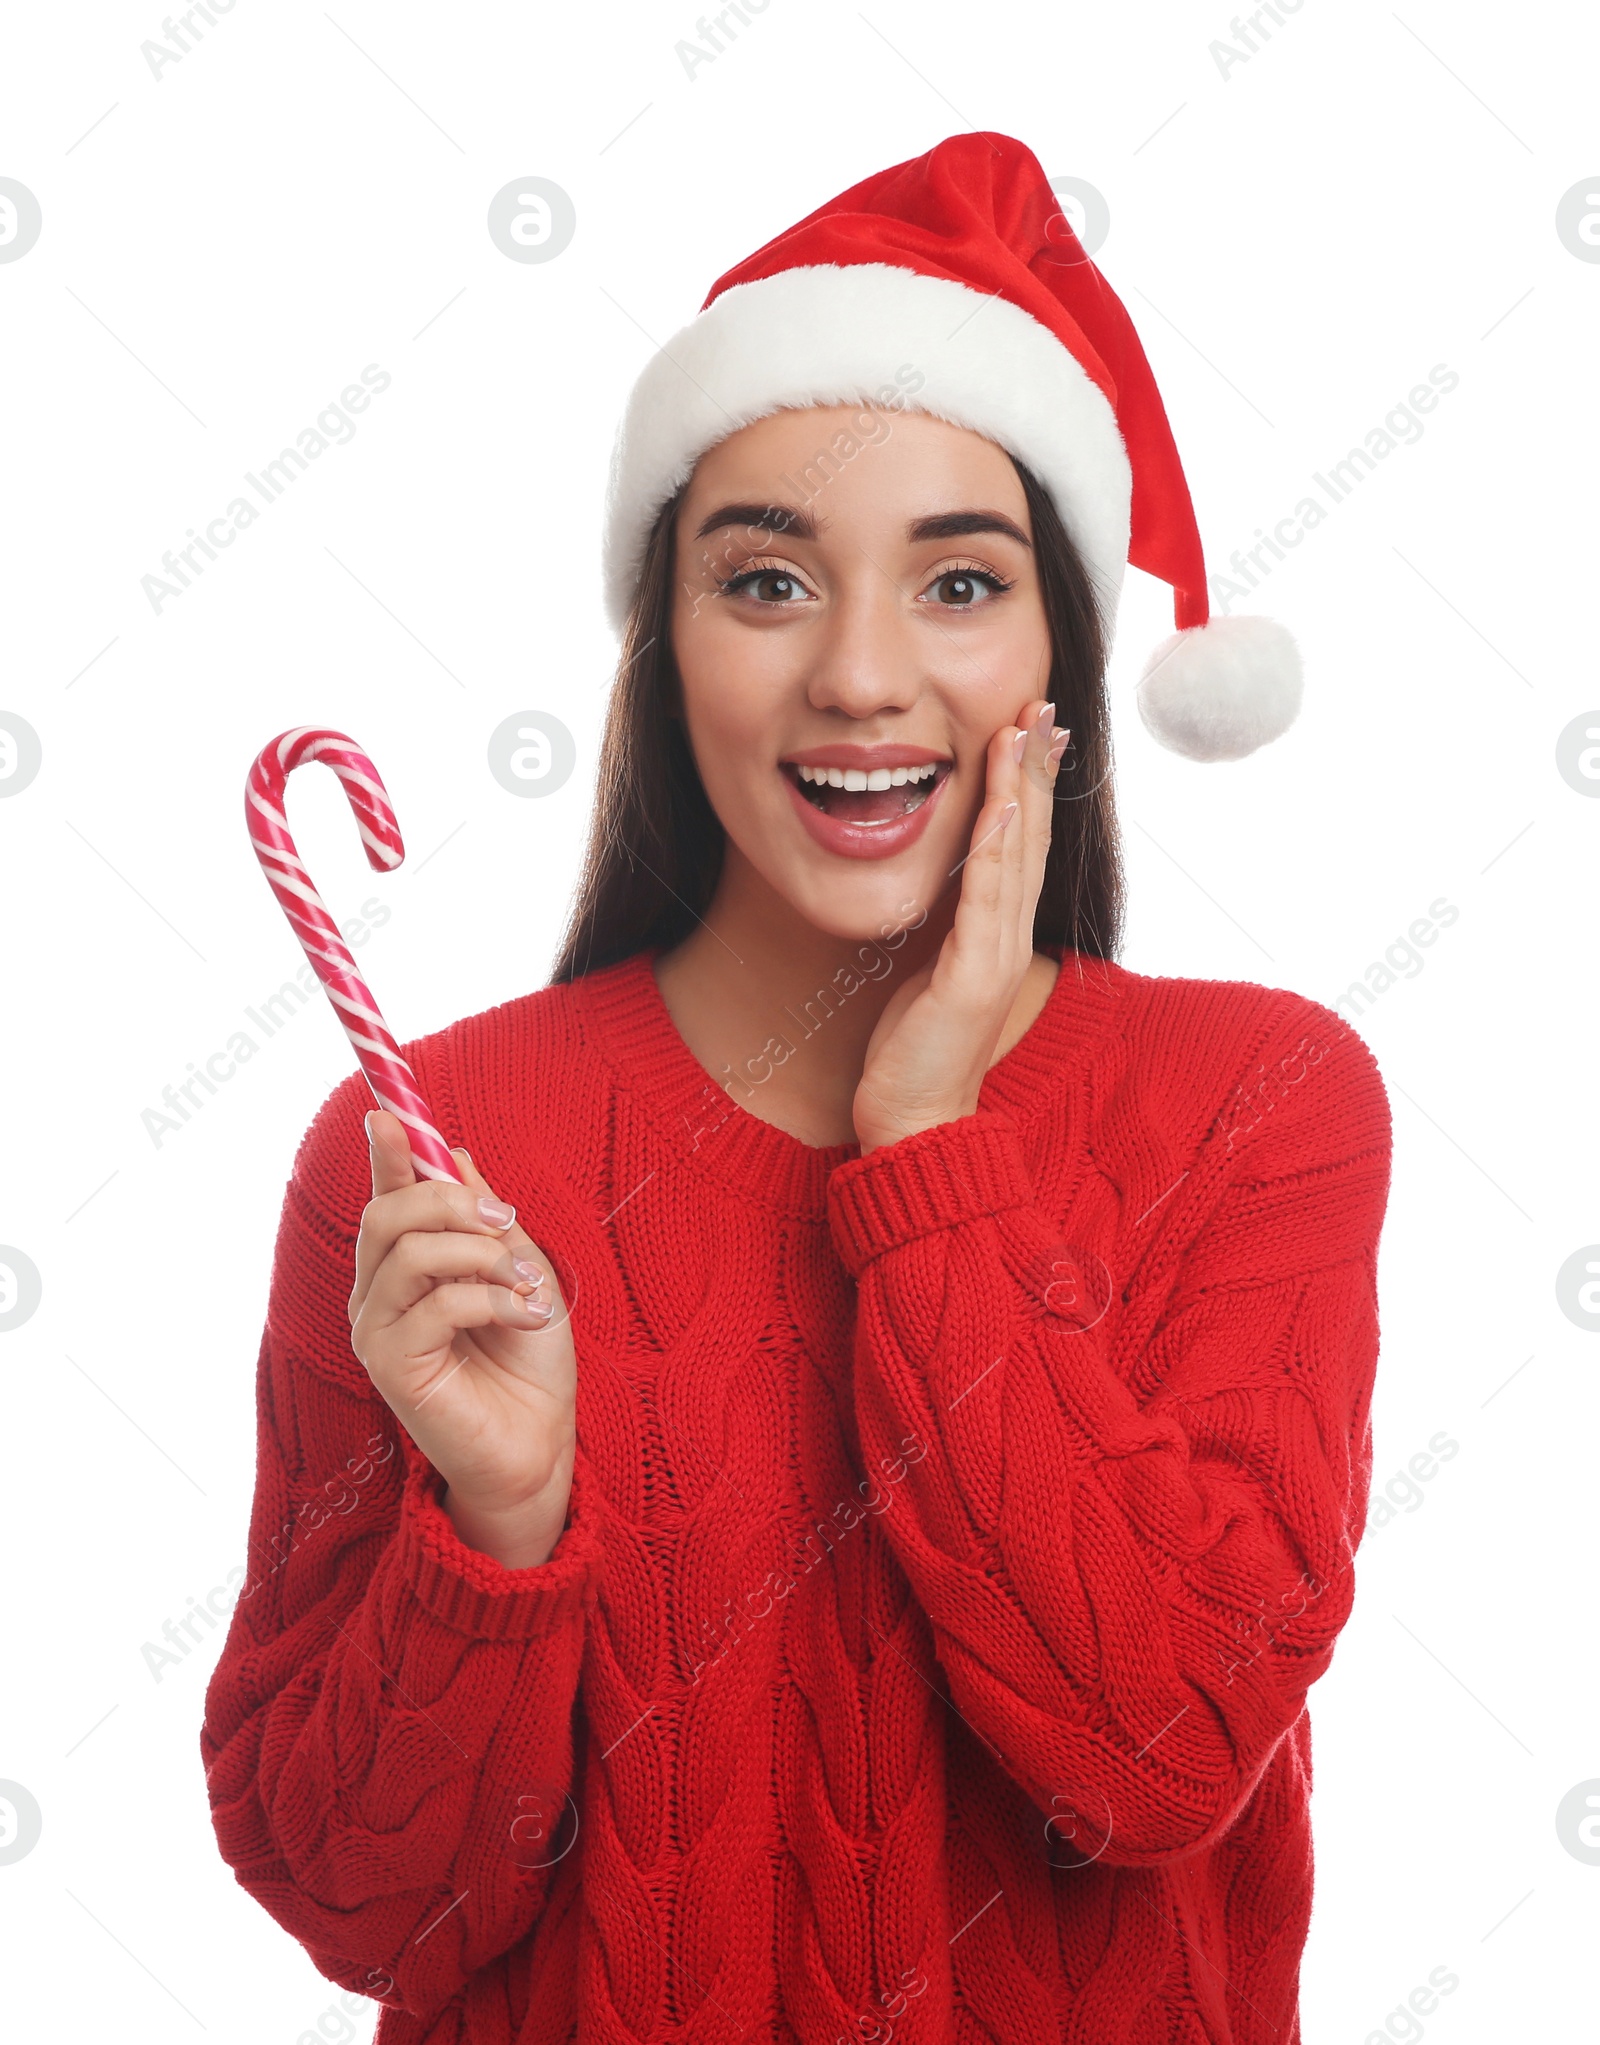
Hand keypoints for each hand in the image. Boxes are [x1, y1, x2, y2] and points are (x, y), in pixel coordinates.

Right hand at [348, 1108, 577, 1566]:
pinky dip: (490, 1298)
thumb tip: (454, 1152)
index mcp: (405, 1267)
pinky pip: (434, 1303)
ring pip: (409, 1251)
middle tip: (505, 1220)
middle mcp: (378, 1294)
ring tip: (523, 1285)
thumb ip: (482, 1217)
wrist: (540, 1443)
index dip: (386, 1151)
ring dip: (481, 1254)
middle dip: (449, 1199)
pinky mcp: (390, 1366)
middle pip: (386, 1213)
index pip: (385, 1195)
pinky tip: (524, 1318)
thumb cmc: (529, 1361)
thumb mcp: (519, 1269)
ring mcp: (377, 1330)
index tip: (391, 1110)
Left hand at [852, 698, 1069, 1153]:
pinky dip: (998, 850)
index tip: (1033, 726)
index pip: (1021, 842)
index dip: (1028, 782)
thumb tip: (938, 879)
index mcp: (998, 932)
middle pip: (1031, 836)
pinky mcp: (973, 979)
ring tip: (1026, 730)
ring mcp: (997, 957)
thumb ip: (941, 924)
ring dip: (1022, 790)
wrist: (914, 1122)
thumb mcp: (928, 968)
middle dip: (1036, 768)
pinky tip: (1001, 806)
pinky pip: (988, 902)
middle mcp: (1009, 938)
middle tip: (1044, 705)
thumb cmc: (915, 1050)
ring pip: (1018, 857)